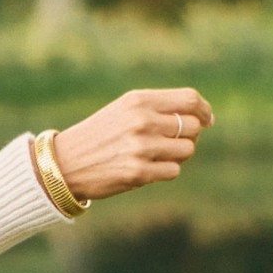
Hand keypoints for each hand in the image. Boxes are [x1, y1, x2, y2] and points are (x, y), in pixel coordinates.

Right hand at [52, 87, 212, 202]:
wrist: (65, 163)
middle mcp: (141, 121)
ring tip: (156, 155)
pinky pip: (173, 171)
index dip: (204, 110)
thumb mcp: (124, 110)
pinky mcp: (138, 172)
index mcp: (138, 101)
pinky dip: (166, 171)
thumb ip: (158, 109)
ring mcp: (141, 147)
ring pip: (187, 150)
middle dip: (190, 136)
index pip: (189, 99)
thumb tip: (203, 118)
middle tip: (173, 142)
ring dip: (178, 155)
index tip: (208, 120)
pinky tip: (148, 168)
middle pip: (193, 126)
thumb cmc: (100, 135)